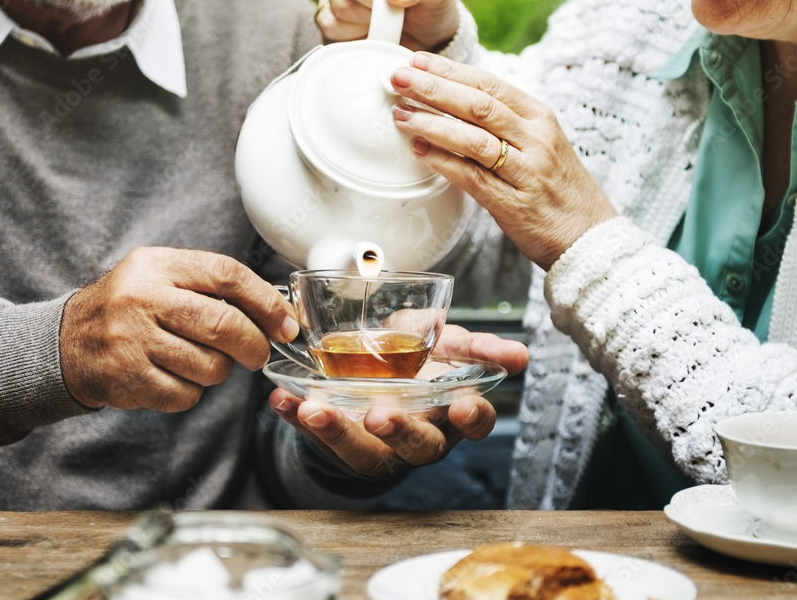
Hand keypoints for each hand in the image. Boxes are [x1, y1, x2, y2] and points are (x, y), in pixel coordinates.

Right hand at [60, 247, 297, 410]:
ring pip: (210, 366)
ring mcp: (131, 340)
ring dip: (219, 371)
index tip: (286, 323)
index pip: (226, 274)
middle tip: (258, 353)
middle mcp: (142, 298)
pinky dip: (191, 392)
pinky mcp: (126, 379)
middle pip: (223, 324)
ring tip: (200, 361)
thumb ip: (213, 286)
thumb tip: (279, 310)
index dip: (266, 301)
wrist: (66, 341)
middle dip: (254, 345)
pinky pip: (186, 395)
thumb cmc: (131, 308)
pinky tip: (174, 377)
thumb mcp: (162, 277)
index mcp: (158, 265)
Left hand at [268, 325, 527, 477]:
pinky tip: (282, 399)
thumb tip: (515, 353)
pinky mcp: (339, 444)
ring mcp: (378, 445)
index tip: (463, 404)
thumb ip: (474, 346)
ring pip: (363, 452)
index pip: (474, 423)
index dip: (472, 417)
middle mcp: (419, 435)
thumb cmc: (417, 361)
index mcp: (452, 412)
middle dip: (400, 431)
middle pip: (418, 445)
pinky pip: (317, 438)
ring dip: (337, 432)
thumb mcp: (445, 344)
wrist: (374, 372)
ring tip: (314, 409)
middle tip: (379, 415)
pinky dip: (297, 419)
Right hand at [317, 0, 459, 51]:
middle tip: (391, 17)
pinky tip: (368, 33)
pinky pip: (327, 33)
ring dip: (361, 30)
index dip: (372, 1)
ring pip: (332, 19)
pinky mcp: (325, 18)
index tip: (395, 6)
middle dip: (370, 18)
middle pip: (341, 2)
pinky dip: (350, 40)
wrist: (425, 37)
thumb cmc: (430, 6)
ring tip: (382, 24)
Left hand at [389, 52, 618, 270]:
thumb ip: (506, 124)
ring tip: (401, 114)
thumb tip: (456, 103)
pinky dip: (442, 162)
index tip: (418, 61)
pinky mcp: (513, 203)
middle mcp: (535, 139)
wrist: (590, 236)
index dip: (450, 70)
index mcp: (540, 118)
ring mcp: (526, 171)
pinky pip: (471, 177)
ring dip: (432, 123)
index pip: (490, 83)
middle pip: (478, 105)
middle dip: (434, 88)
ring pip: (473, 138)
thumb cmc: (559, 190)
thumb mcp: (541, 144)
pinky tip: (419, 151)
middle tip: (399, 78)